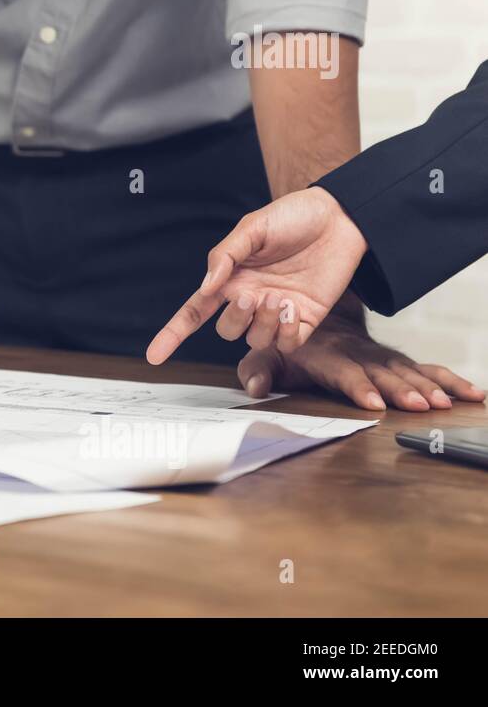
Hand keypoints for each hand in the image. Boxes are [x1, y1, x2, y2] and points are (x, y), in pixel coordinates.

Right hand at [147, 187, 367, 364]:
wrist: (340, 218)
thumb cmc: (293, 217)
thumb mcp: (252, 228)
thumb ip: (224, 257)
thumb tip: (205, 288)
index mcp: (230, 279)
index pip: (194, 312)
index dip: (173, 334)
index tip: (153, 356)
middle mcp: (249, 298)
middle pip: (226, 329)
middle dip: (235, 318)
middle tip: (252, 296)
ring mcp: (276, 312)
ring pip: (256, 339)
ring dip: (263, 323)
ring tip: (279, 297)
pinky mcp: (305, 320)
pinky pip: (287, 344)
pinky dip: (285, 332)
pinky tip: (292, 308)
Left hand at [236, 315, 482, 411]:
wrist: (316, 315)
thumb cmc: (287, 343)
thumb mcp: (265, 352)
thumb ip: (258, 370)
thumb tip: (255, 388)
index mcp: (325, 355)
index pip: (343, 371)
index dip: (357, 386)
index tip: (373, 402)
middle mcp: (357, 354)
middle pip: (382, 373)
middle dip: (402, 389)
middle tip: (421, 406)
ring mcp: (379, 357)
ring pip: (408, 370)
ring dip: (428, 386)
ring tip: (447, 403)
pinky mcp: (396, 361)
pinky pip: (424, 368)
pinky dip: (448, 380)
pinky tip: (471, 393)